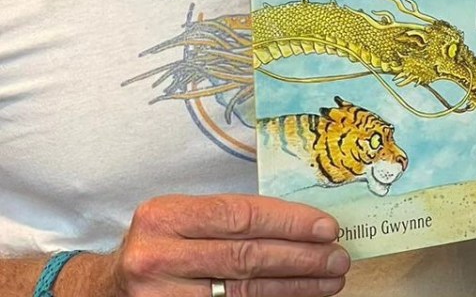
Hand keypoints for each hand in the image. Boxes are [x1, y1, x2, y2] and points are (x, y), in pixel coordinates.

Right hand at [109, 194, 348, 296]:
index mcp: (165, 216)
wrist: (106, 288)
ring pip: (243, 293)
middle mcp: (157, 257)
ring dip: (294, 287)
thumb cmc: (161, 244)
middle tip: (338, 257)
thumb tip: (303, 222)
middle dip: (300, 257)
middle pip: (245, 257)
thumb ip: (229, 217)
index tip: (327, 227)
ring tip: (329, 280)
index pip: (240, 216)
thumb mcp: (183, 218)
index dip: (288, 222)